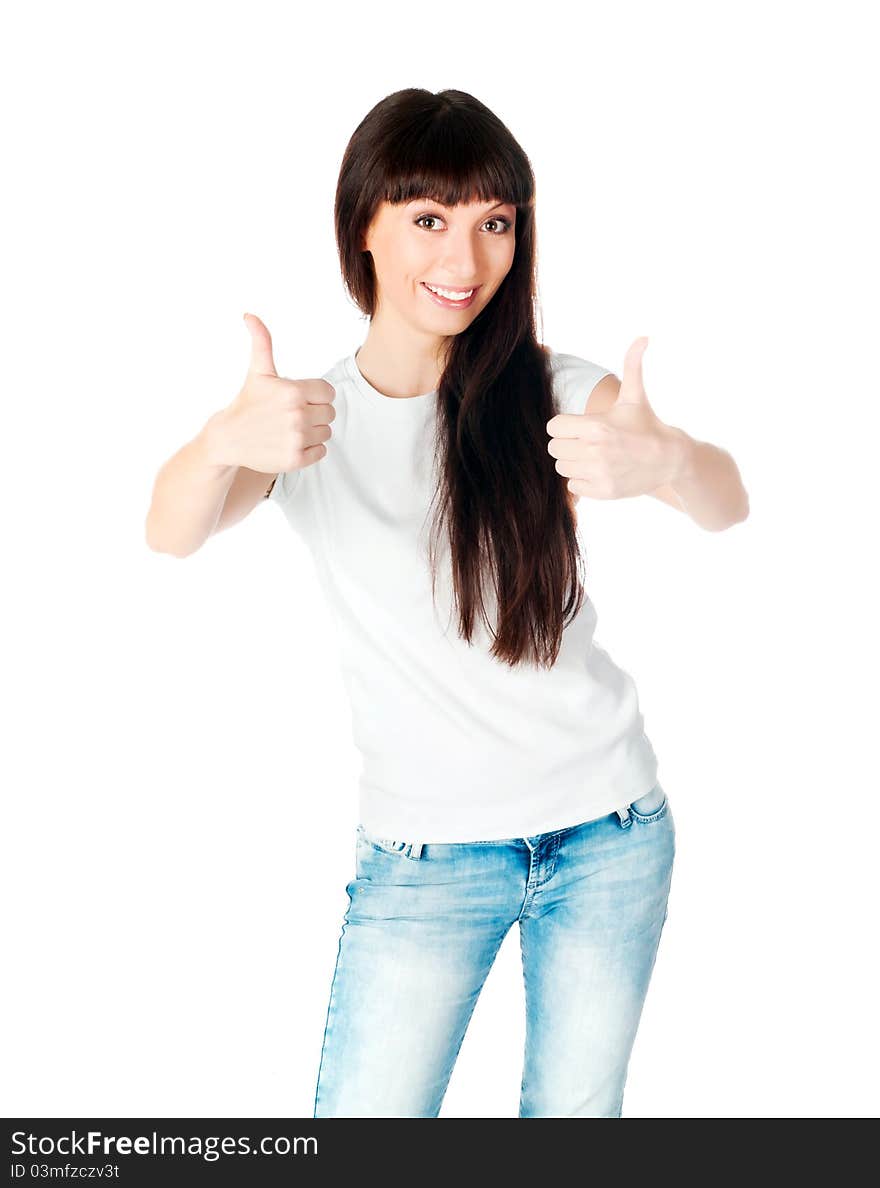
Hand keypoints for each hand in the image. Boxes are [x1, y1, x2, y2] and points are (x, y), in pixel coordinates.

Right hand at [204, 313, 335, 472]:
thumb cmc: (248, 403)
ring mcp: (297, 438)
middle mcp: (297, 415)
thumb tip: (249, 315)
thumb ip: (262, 342)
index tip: (298, 399)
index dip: (315, 396)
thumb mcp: (258, 372)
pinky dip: (310, 450)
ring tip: (290, 429)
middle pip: (330, 413)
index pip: (328, 392)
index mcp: (294, 391)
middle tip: (292, 415)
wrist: (228, 439)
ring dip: (313, 432)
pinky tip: (291, 443)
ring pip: (327, 432)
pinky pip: (321, 452)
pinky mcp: (295, 459)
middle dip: (315, 413)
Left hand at [546, 337, 684, 499]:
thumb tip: (644, 336)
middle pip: (554, 448)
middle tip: (586, 441)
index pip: (553, 427)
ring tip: (593, 455)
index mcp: (596, 426)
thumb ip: (632, 364)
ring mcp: (599, 474)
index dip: (564, 424)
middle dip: (567, 443)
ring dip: (573, 462)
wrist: (670, 459)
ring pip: (562, 468)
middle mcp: (595, 452)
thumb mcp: (635, 395)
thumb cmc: (646, 424)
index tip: (579, 425)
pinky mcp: (603, 492)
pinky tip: (599, 470)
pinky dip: (582, 480)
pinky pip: (573, 486)